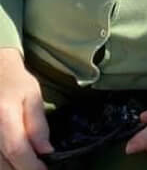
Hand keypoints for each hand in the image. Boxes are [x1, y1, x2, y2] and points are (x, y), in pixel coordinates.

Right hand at [0, 48, 51, 169]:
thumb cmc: (14, 82)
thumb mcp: (32, 96)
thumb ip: (38, 124)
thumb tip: (46, 151)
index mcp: (4, 114)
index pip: (17, 149)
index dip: (31, 165)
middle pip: (2, 164)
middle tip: (38, 169)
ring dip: (11, 169)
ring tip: (28, 164)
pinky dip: (3, 162)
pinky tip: (14, 161)